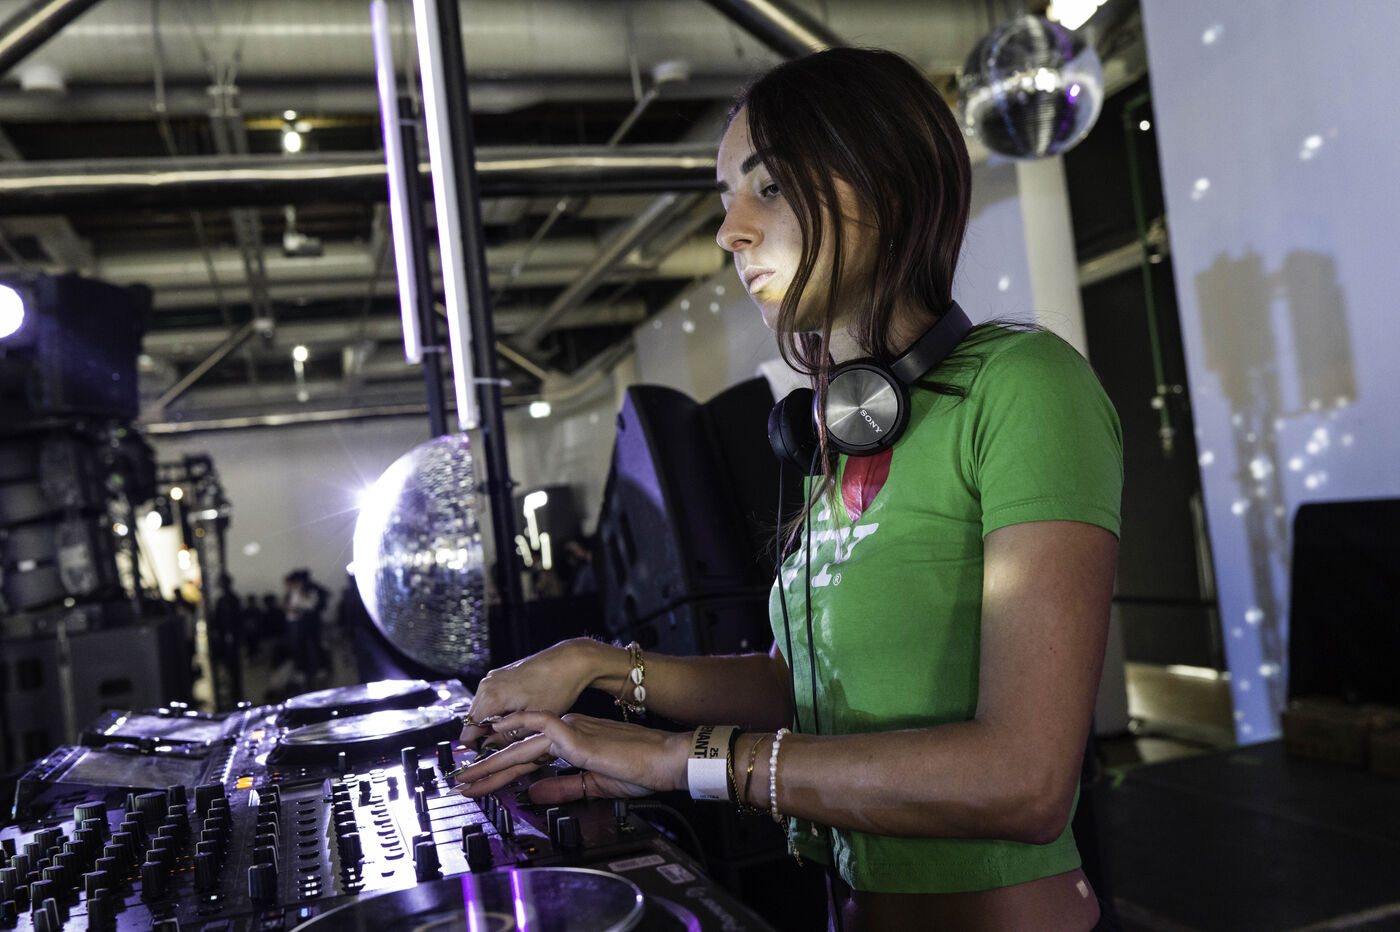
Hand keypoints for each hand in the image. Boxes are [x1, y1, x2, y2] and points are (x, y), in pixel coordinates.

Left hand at [453, 712, 687, 803]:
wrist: (665, 760)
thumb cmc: (640, 770)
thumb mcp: (592, 785)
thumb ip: (561, 787)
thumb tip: (531, 793)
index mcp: (572, 742)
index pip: (529, 760)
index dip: (502, 773)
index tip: (481, 786)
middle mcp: (567, 731)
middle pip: (518, 753)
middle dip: (486, 770)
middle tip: (461, 783)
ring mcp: (570, 730)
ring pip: (520, 743)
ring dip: (491, 761)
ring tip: (467, 776)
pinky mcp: (576, 733)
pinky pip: (540, 725)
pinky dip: (516, 728)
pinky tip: (495, 735)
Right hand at [458, 639, 605, 746]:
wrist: (571, 661)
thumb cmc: (556, 687)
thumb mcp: (532, 721)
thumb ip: (506, 738)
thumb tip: (490, 749)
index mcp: (490, 698)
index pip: (468, 731)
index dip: (477, 747)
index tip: (491, 753)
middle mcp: (487, 686)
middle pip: (473, 721)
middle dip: (486, 735)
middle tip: (509, 742)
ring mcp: (493, 678)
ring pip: (482, 710)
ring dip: (494, 722)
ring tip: (517, 727)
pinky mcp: (502, 675)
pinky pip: (491, 698)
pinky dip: (500, 710)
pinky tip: (520, 713)